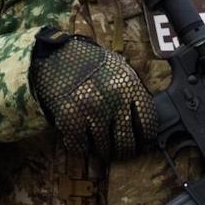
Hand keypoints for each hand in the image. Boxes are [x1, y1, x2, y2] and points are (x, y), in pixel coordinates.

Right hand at [30, 28, 156, 159]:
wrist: (56, 53)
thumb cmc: (90, 61)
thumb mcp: (119, 69)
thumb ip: (132, 92)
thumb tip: (143, 120)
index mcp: (129, 86)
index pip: (148, 123)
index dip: (145, 137)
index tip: (142, 142)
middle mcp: (113, 100)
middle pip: (126, 142)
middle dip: (124, 150)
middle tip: (120, 151)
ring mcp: (91, 111)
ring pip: (104, 148)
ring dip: (102, 149)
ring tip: (100, 145)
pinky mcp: (70, 119)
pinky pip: (80, 147)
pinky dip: (81, 147)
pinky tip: (82, 140)